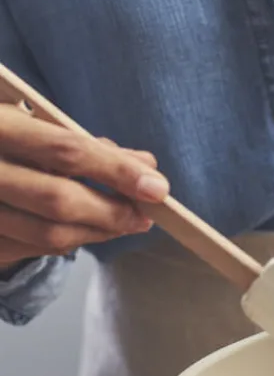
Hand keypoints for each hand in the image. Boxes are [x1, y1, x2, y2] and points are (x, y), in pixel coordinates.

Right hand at [0, 103, 168, 268]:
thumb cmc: (9, 138)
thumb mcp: (38, 125)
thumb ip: (90, 145)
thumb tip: (147, 167)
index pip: (67, 151)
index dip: (117, 171)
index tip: (156, 188)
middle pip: (60, 200)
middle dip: (114, 212)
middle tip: (145, 217)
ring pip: (50, 234)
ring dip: (98, 232)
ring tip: (124, 223)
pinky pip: (35, 250)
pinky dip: (71, 241)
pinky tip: (87, 229)